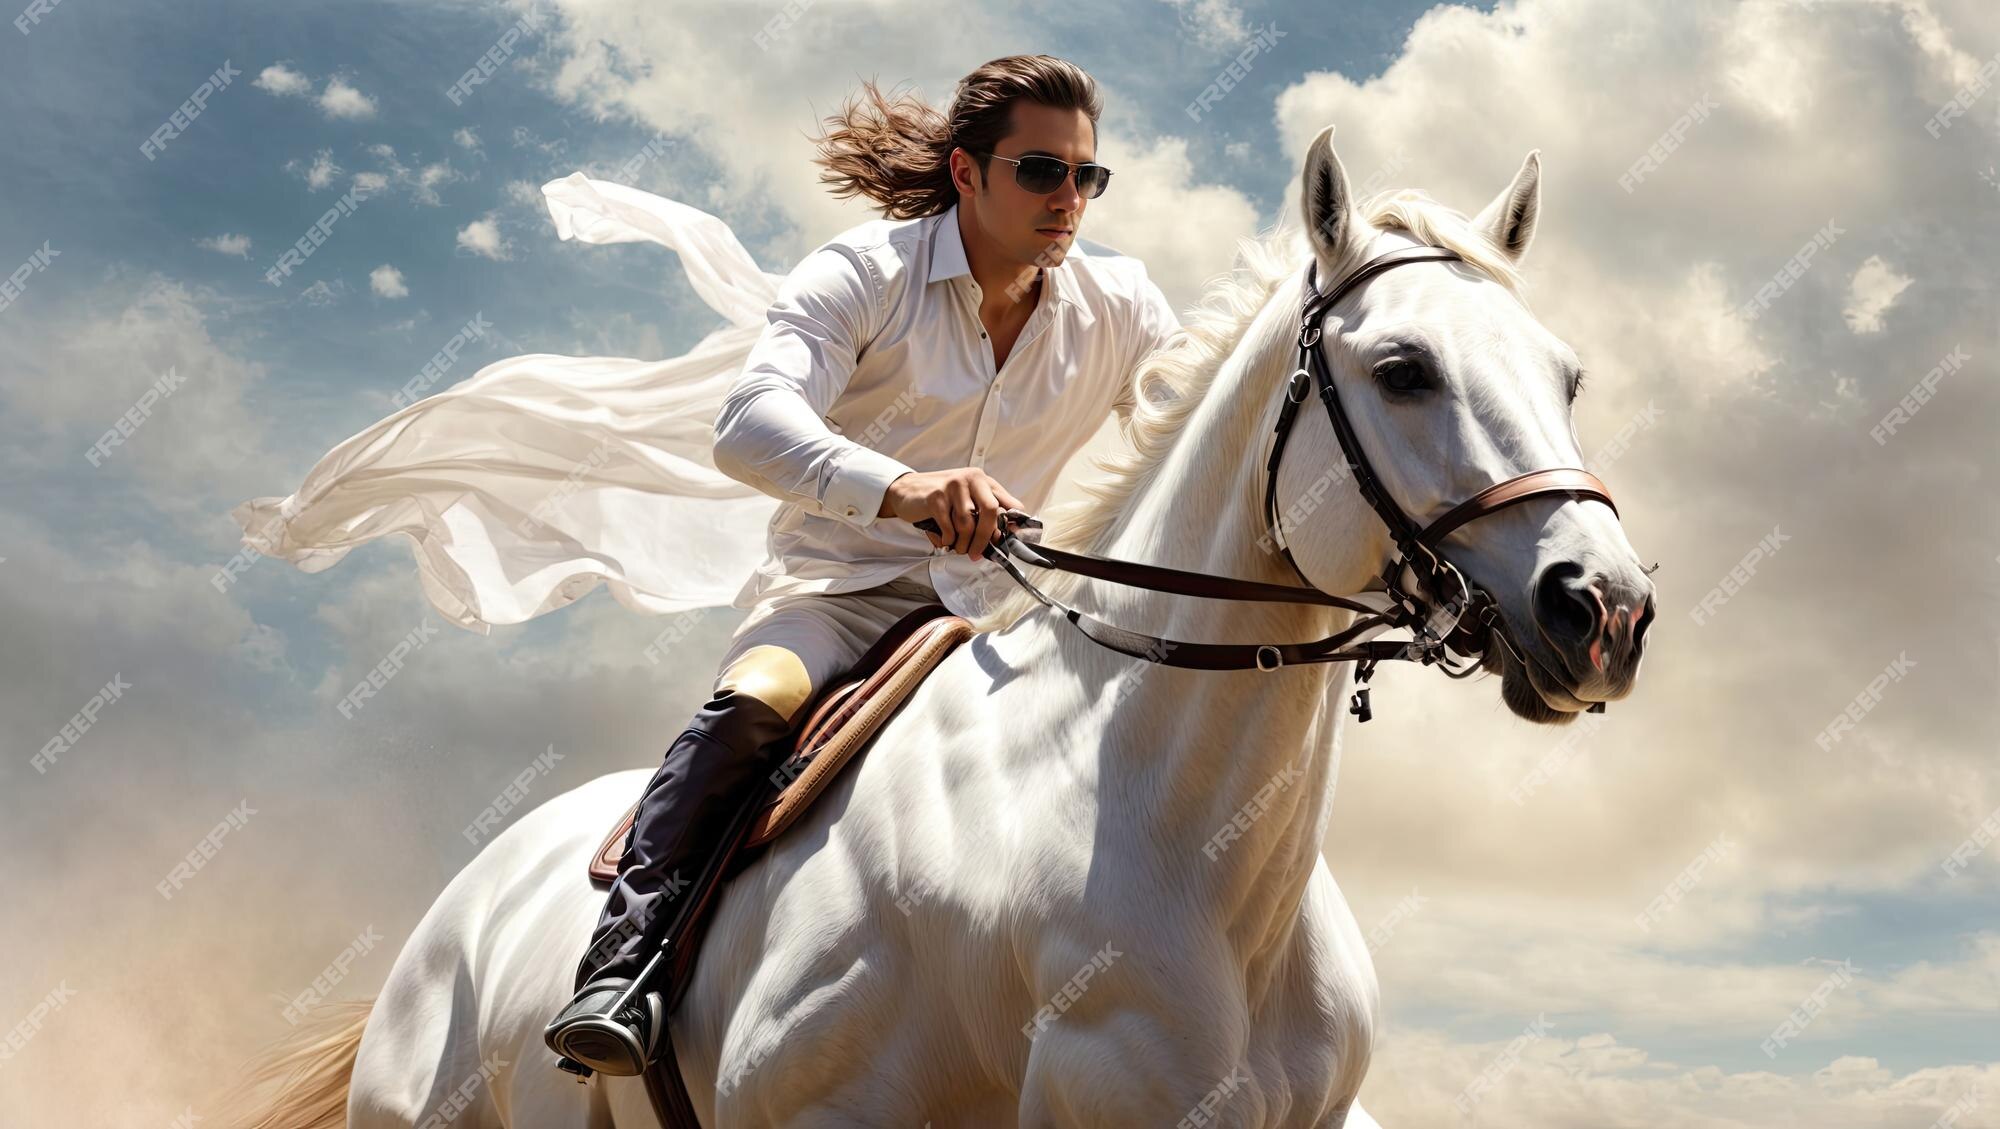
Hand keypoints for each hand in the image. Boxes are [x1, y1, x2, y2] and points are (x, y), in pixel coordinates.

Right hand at [880, 467, 1024, 560]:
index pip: (1008, 503)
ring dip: (962, 543)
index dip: (1013, 524)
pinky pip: (949, 528)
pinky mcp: (936, 497)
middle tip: (978, 553)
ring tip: (956, 547)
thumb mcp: (965, 500)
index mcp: (983, 481)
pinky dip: (947, 540)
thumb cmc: (939, 499)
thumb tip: (999, 538)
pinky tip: (943, 539)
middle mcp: (970, 479)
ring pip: (967, 524)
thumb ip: (983, 514)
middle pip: (990, 511)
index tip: (1011, 541)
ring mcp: (953, 486)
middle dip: (985, 538)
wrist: (906, 490)